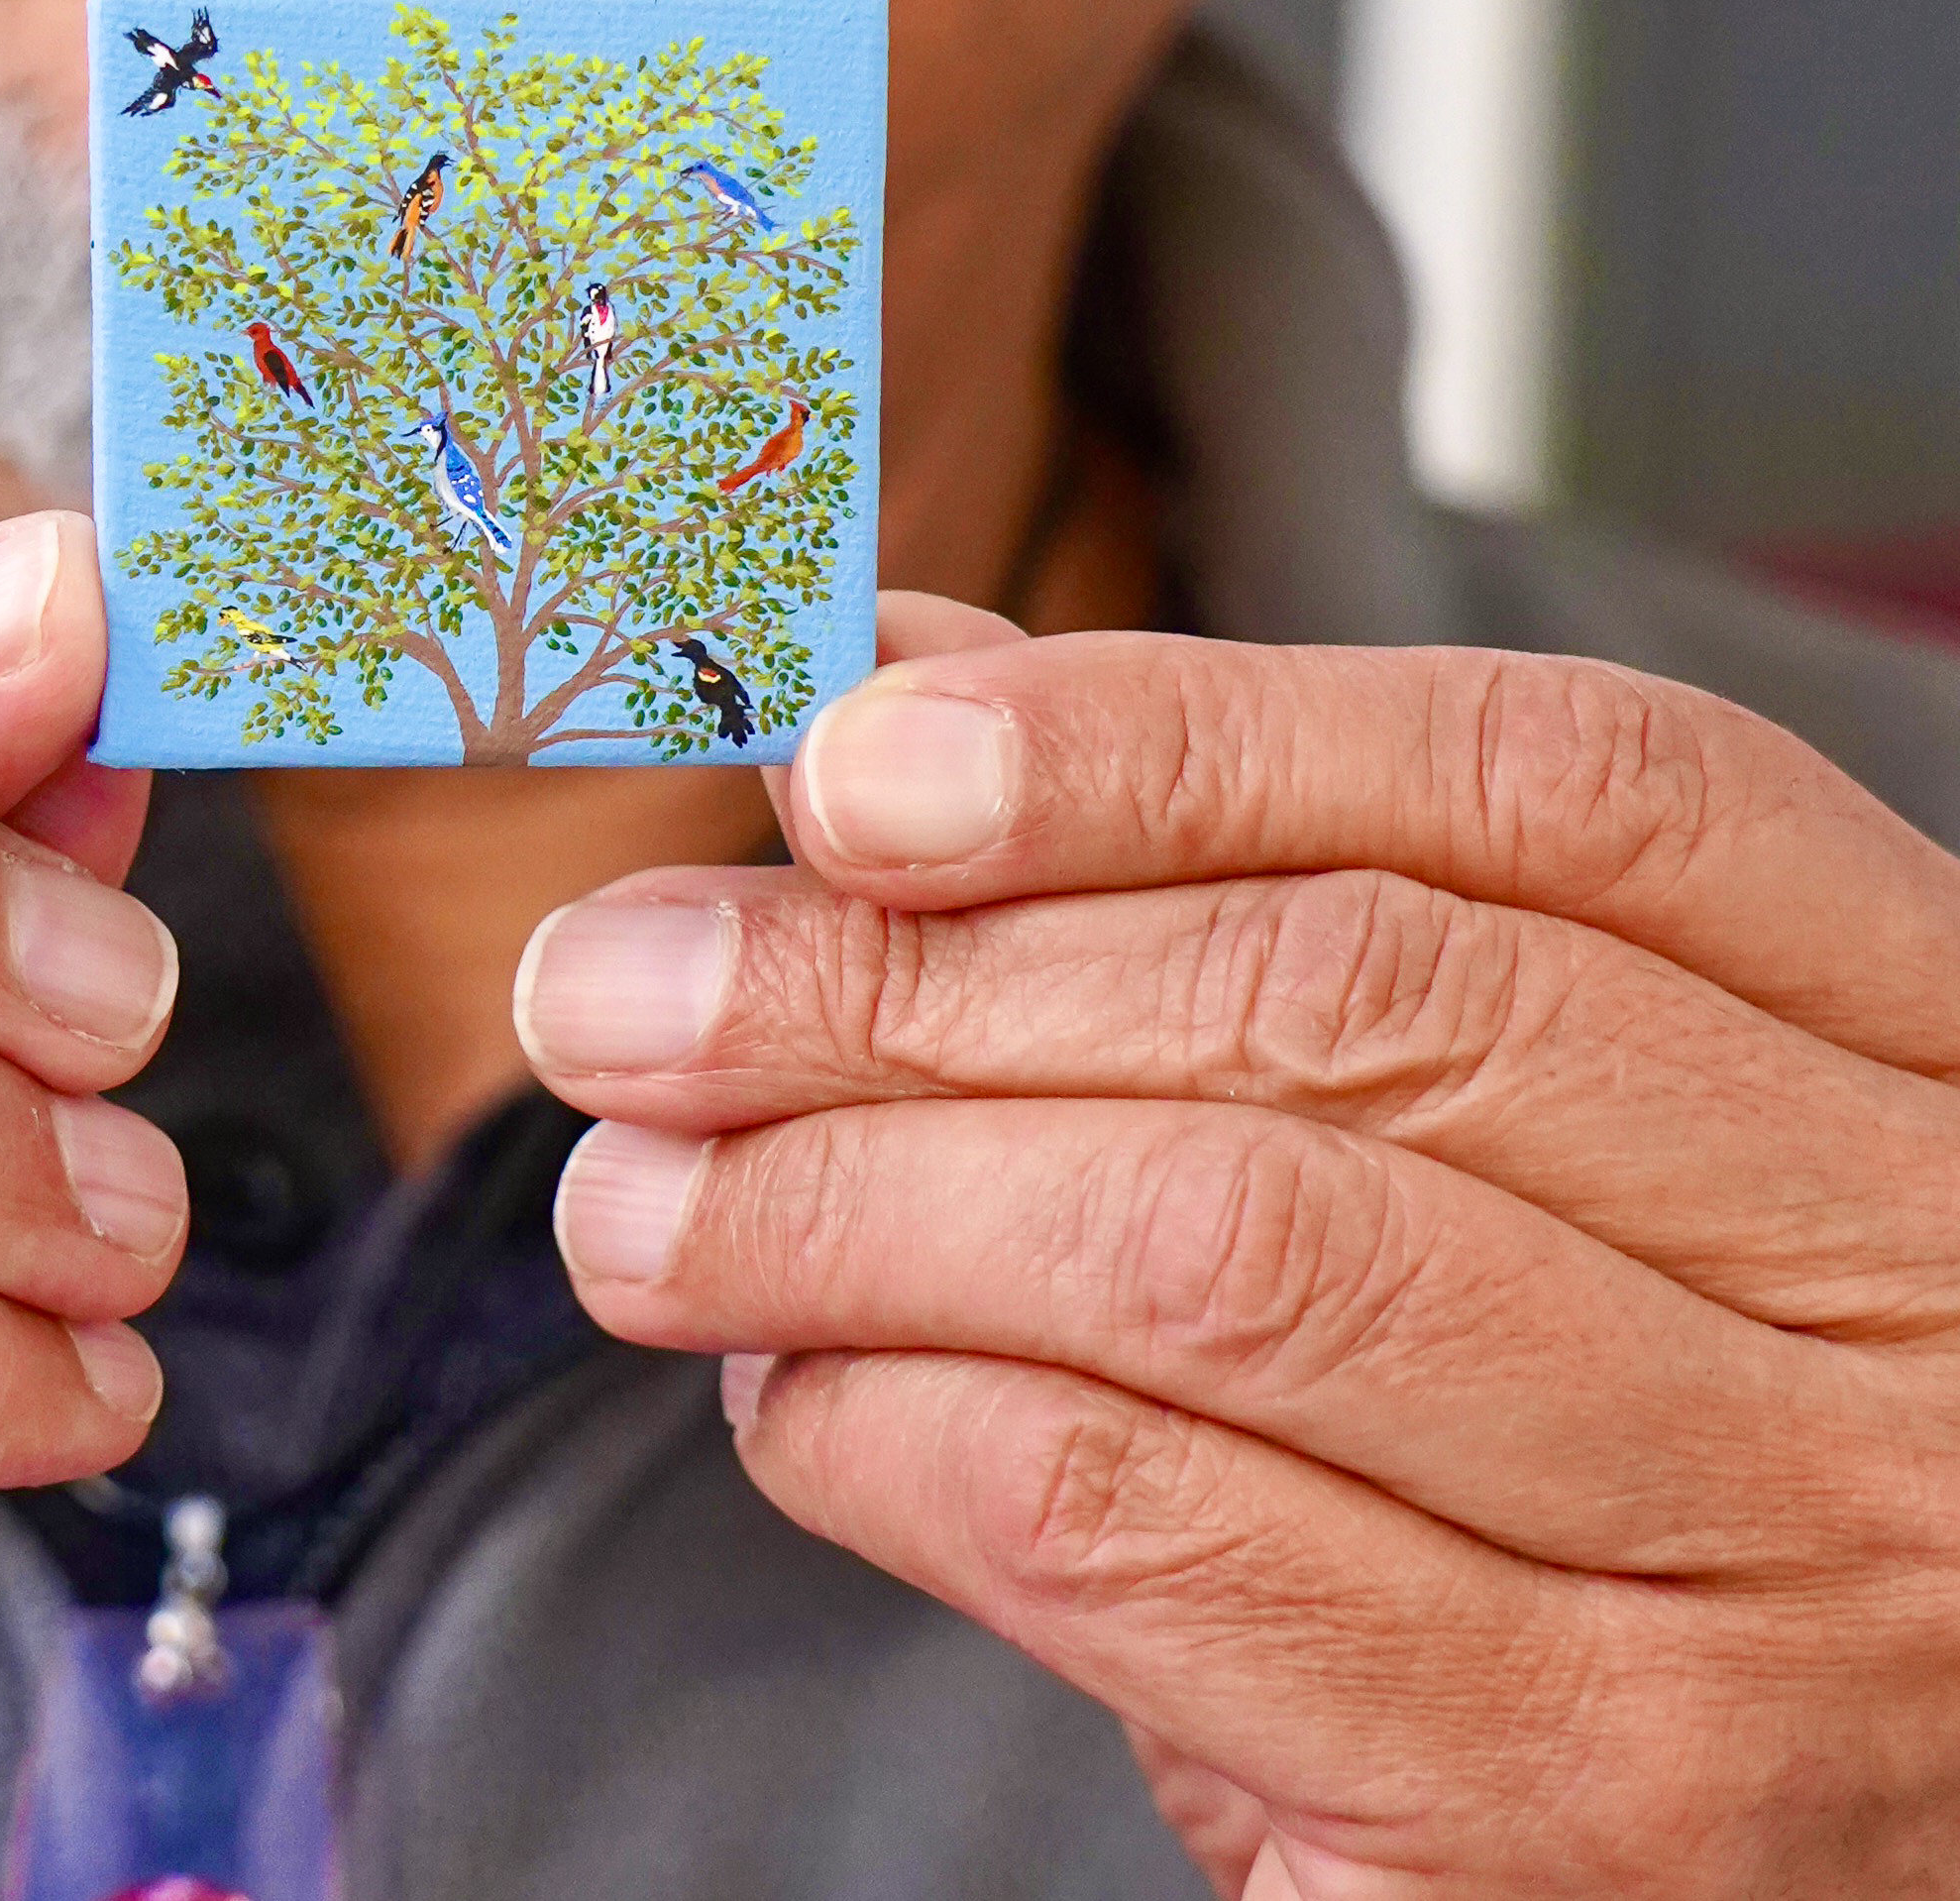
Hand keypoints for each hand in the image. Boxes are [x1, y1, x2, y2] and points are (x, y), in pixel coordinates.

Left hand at [523, 600, 1959, 1897]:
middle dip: (914, 972)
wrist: (1904, 1850)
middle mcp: (1902, 1279)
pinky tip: (796, 1394)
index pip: (1546, 788)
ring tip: (639, 1192)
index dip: (1169, 729)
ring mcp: (1774, 1569)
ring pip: (1220, 1257)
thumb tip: (914, 675)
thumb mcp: (1578, 1119)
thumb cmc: (1679, 1413)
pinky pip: (1151, 1541)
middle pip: (1346, 1006)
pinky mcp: (1588, 1822)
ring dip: (849, 1204)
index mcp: (1914, 1034)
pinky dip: (901, 1438)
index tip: (852, 745)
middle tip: (627, 982)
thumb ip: (1273, 876)